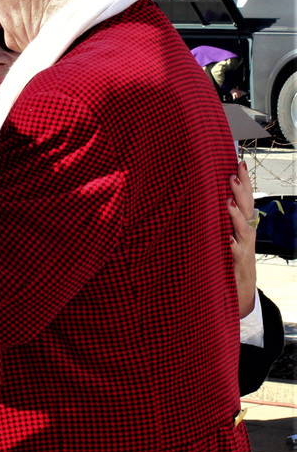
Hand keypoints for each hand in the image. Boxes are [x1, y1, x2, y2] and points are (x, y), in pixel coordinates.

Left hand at [228, 161, 257, 316]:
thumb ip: (217, 218)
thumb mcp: (223, 234)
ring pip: (242, 229)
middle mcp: (245, 233)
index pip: (243, 198)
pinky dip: (232, 246)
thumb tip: (206, 198)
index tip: (237, 162)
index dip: (242, 181)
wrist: (239, 290)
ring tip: (227, 203)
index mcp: (241, 223)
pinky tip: (227, 240)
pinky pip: (235, 254)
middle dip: (241, 191)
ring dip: (235, 215)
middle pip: (245, 208)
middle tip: (232, 175)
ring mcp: (244, 248)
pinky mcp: (238, 264)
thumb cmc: (228, 258)